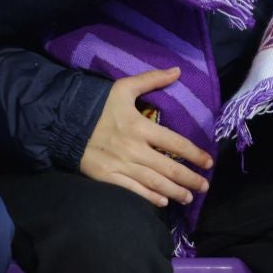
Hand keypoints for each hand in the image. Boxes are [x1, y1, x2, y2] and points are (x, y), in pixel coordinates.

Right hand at [78, 66, 213, 207]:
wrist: (64, 122)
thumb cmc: (96, 104)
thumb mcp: (123, 87)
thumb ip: (151, 80)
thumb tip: (177, 70)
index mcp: (140, 126)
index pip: (176, 144)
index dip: (195, 154)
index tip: (208, 162)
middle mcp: (135, 149)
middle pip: (170, 169)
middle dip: (191, 179)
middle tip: (204, 186)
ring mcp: (121, 166)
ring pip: (156, 183)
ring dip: (176, 192)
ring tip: (189, 197)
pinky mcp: (108, 177)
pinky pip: (134, 191)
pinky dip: (151, 198)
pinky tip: (163, 202)